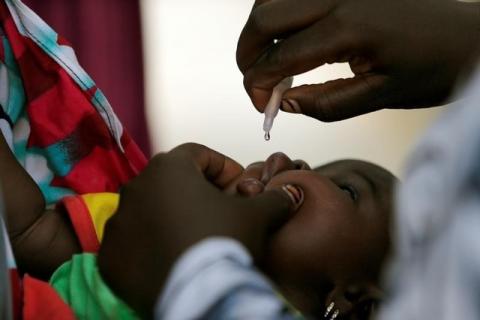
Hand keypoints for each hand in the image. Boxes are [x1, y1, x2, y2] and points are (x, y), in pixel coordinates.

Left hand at [97, 143, 297, 315]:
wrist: (198, 294)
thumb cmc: (224, 242)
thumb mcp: (257, 215)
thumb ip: (274, 197)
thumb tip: (291, 192)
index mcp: (169, 168)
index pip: (199, 154)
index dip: (225, 167)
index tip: (240, 186)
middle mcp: (136, 188)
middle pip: (173, 181)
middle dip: (198, 192)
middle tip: (221, 212)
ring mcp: (118, 222)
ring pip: (150, 210)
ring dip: (173, 217)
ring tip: (197, 237)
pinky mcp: (110, 256)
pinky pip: (133, 243)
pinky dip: (151, 245)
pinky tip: (173, 258)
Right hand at [237, 0, 479, 120]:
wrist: (466, 37)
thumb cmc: (431, 69)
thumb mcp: (379, 97)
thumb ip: (325, 104)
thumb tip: (284, 103)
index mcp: (347, 28)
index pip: (279, 57)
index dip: (257, 84)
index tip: (261, 105)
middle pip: (264, 18)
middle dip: (247, 55)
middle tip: (254, 83)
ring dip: (260, 30)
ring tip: (268, 60)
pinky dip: (279, 11)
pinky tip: (287, 35)